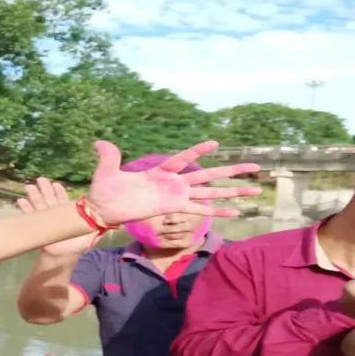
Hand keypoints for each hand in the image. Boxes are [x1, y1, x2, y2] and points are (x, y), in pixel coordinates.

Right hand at [18, 177, 99, 255]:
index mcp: (68, 214)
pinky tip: (21, 201)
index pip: (63, 199)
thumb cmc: (77, 246)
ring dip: (34, 196)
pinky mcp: (38, 227)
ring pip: (39, 205)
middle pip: (49, 199)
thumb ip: (97, 226)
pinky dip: (26, 209)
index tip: (55, 183)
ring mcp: (46, 220)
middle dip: (45, 189)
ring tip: (29, 186)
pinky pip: (31, 216)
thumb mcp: (90, 235)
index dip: (59, 191)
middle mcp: (56, 215)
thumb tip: (107, 219)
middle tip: (40, 179)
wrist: (63, 257)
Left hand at [84, 141, 260, 225]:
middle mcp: (173, 183)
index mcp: (160, 171)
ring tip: (255, 189)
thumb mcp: (107, 170)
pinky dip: (217, 212)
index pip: (183, 158)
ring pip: (210, 193)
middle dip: (231, 171)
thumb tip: (99, 143)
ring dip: (232, 192)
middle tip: (255, 166)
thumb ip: (109, 156)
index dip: (198, 151)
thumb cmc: (105, 190)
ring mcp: (177, 197)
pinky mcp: (175, 210)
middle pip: (208, 175)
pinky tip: (237, 212)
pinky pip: (200, 212)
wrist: (103, 210)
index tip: (216, 143)